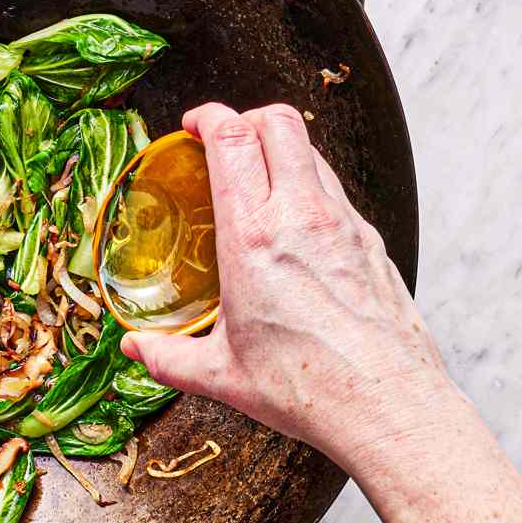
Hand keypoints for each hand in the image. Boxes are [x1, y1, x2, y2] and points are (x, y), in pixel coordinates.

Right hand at [120, 102, 454, 471]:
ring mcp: (344, 225)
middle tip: (224, 139)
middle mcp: (302, 217)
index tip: (193, 125)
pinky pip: (335, 192)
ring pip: (312, 151)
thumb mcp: (220, 374)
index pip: (232, 140)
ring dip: (280, 148)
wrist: (386, 405)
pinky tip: (293, 225)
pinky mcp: (371, 242)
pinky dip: (308, 187)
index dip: (209, 117)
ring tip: (257, 179)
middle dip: (246, 117)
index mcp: (254, 239)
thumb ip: (168, 357)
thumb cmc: (308, 388)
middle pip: (279, 122)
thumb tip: (135, 352)